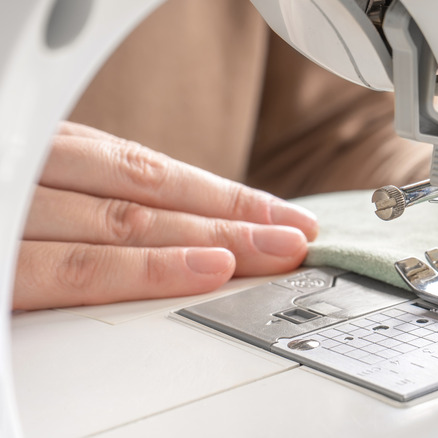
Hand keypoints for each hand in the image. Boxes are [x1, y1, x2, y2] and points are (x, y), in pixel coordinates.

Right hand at [15, 122, 317, 309]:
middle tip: (297, 238)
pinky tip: (208, 270)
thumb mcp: (39, 195)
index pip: (155, 172)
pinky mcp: (4, 268)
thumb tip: (186, 227)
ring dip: (215, 238)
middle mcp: (40, 174)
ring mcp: (20, 213)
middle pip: (155, 196)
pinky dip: (150, 268)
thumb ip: (97, 203)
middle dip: (236, 219)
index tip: (283, 215)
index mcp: (53, 156)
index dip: (227, 196)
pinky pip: (79, 269)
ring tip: (276, 252)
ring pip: (133, 224)